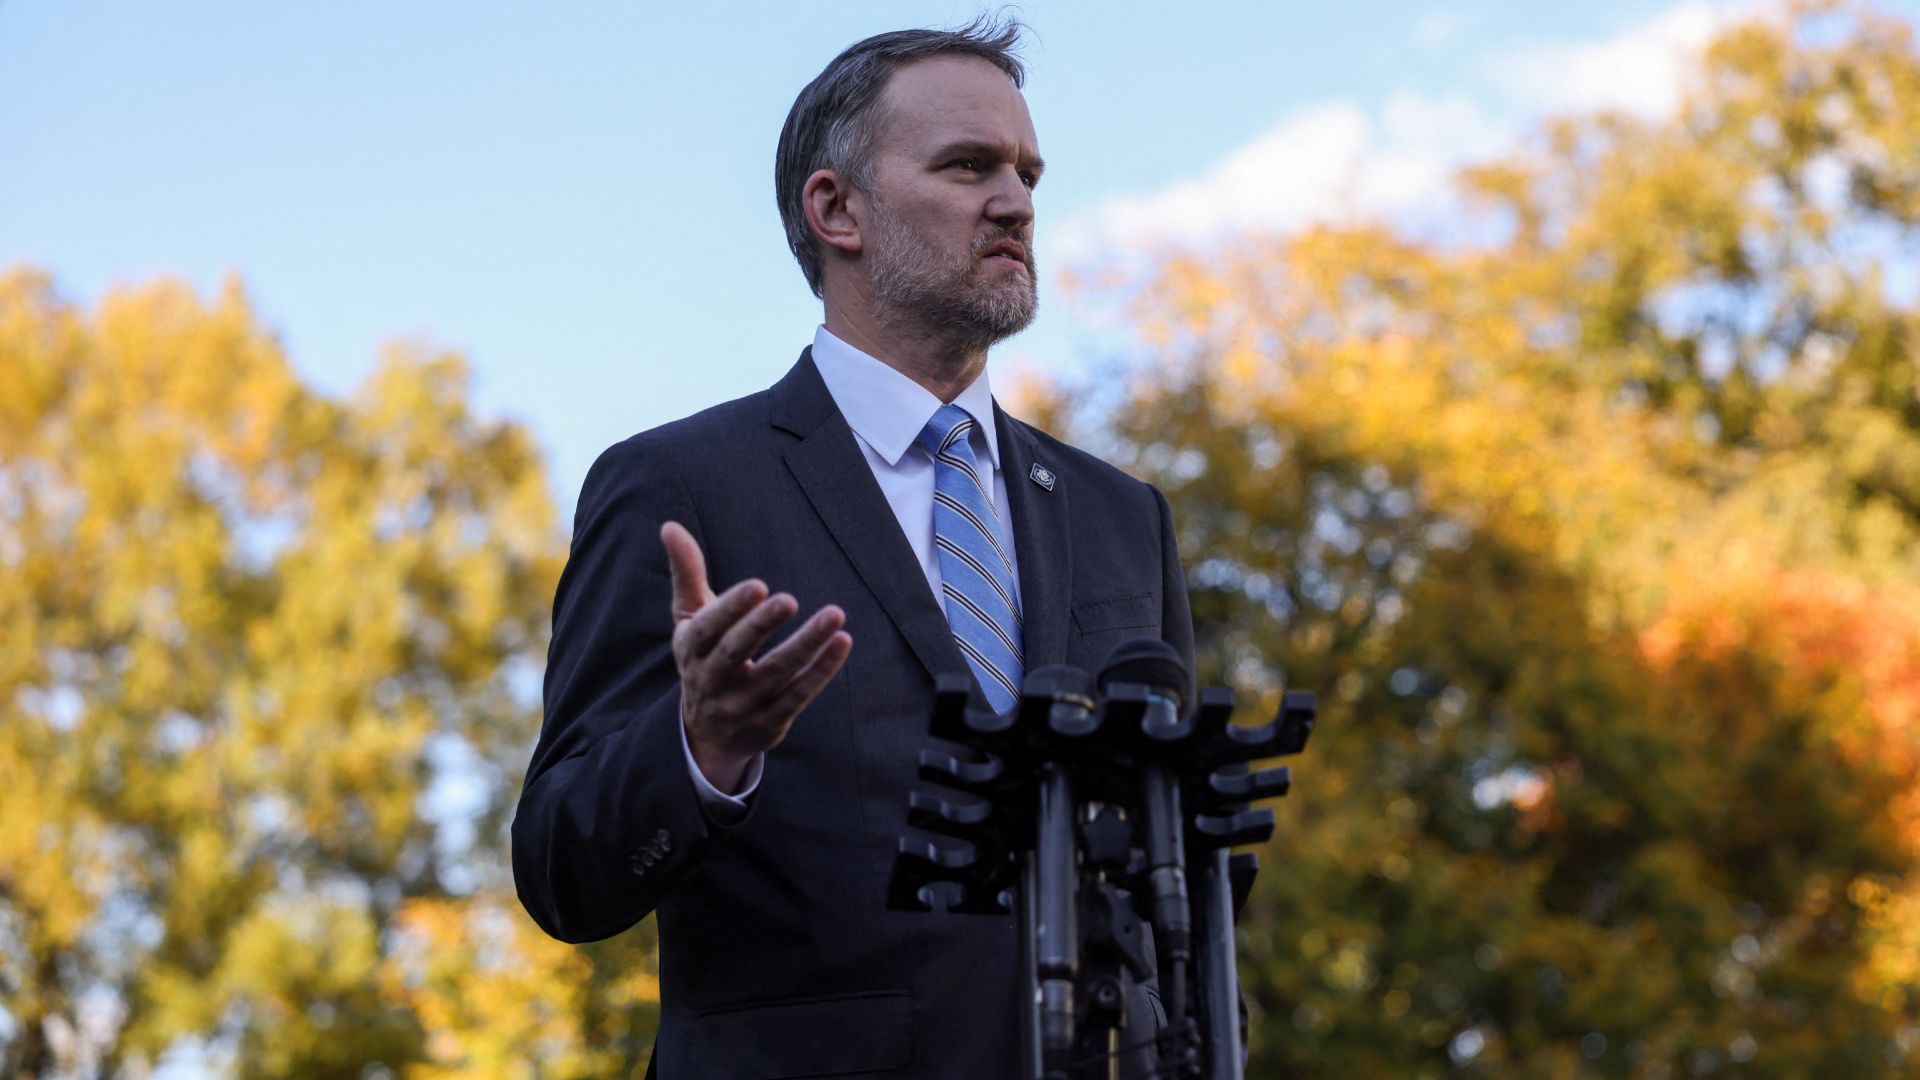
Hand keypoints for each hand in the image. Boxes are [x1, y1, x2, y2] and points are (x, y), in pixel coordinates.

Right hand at [662, 521, 852, 792]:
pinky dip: (821, 671)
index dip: (731, 608)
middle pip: (736, 652)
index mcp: (691, 649)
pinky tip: (842, 642)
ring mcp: (742, 706)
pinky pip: (798, 695)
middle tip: (788, 599)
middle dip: (761, 625)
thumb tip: (669, 525)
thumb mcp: (689, 619)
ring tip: (835, 614)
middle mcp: (712, 680)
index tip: (759, 585)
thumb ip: (686, 573)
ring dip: (806, 645)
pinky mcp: (770, 723)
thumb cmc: (703, 656)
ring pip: (776, 674)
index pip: (708, 629)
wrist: (707, 734)